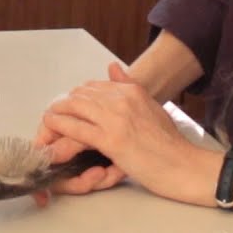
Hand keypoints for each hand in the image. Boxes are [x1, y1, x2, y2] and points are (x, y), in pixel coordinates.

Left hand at [39, 61, 199, 203]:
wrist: (184, 166)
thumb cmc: (170, 144)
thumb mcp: (151, 107)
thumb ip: (130, 86)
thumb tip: (113, 66)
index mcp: (132, 90)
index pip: (92, 86)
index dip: (76, 97)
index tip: (68, 107)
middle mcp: (122, 99)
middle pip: (79, 94)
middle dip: (63, 104)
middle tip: (53, 115)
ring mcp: (116, 118)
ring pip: (74, 107)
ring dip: (56, 114)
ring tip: (48, 121)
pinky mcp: (111, 139)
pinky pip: (76, 128)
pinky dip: (59, 127)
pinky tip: (51, 128)